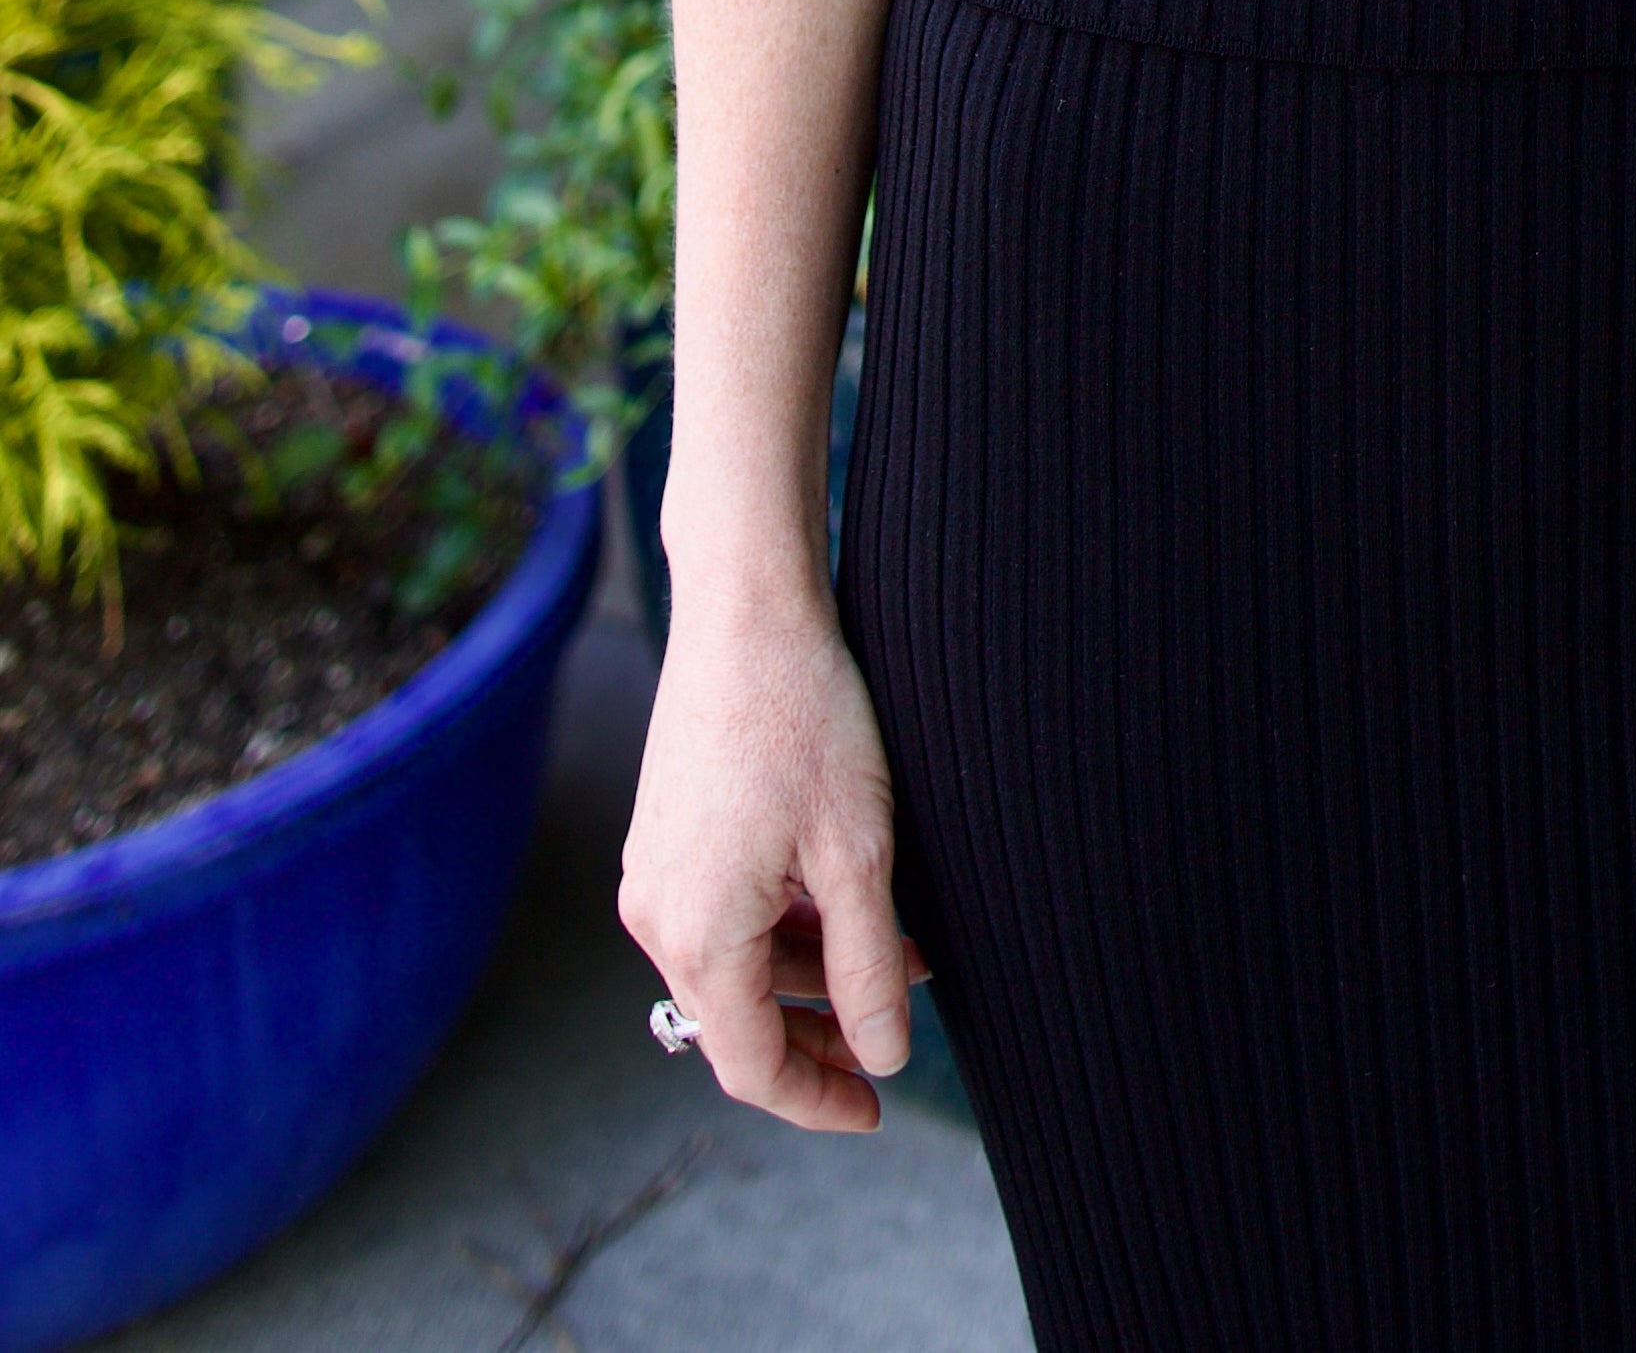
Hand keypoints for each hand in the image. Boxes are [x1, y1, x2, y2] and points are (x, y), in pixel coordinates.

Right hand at [619, 585, 926, 1132]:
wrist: (747, 611)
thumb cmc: (807, 720)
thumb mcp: (859, 854)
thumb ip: (870, 968)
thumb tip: (883, 1057)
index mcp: (699, 934)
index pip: (753, 1065)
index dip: (818, 1099)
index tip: (876, 1109)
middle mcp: (656, 915)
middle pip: (738, 1020)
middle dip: (821, 1034)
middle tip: (892, 1036)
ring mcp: (652, 872)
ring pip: (734, 964)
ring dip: (809, 972)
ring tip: (898, 949)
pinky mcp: (662, 835)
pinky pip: (720, 914)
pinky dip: (781, 925)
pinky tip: (842, 897)